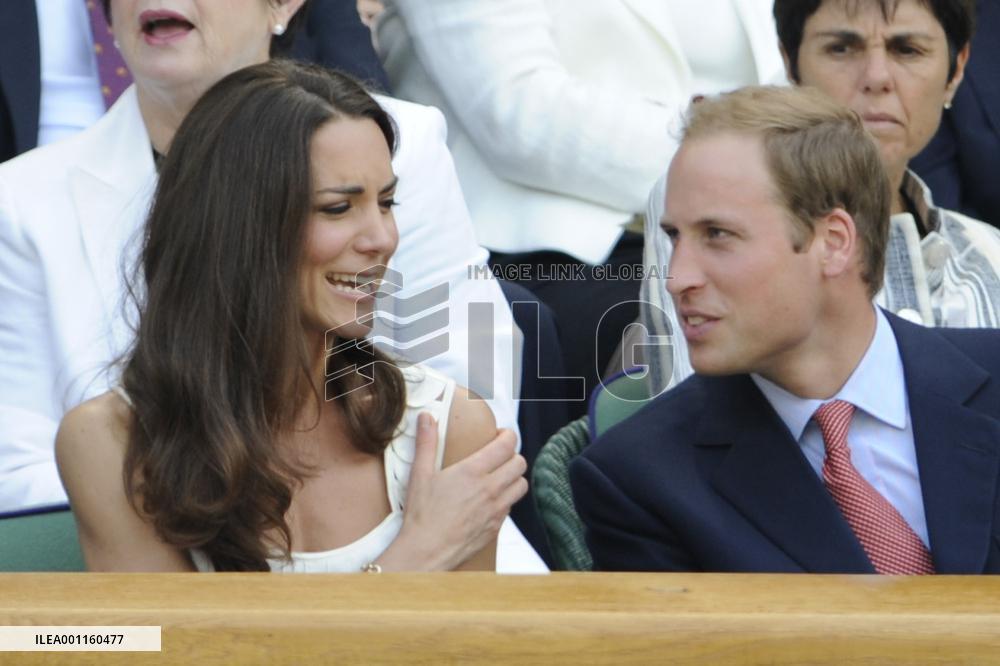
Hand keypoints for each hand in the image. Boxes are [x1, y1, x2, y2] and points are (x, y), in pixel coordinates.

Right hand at [377, 412, 527, 570]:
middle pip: (520, 463)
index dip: (507, 435)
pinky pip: (511, 507)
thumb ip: (426, 443)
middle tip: (498, 455)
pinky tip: (489, 499)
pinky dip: (506, 499)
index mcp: (473, 472)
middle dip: (512, 455)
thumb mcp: (420, 474)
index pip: (507, 444)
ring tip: (498, 476)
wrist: (426, 552)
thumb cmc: (422, 515)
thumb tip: (427, 418)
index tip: (499, 435)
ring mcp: (496, 510)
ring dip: (513, 477)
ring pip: (521, 485)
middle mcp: (490, 489)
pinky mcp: (496, 527)